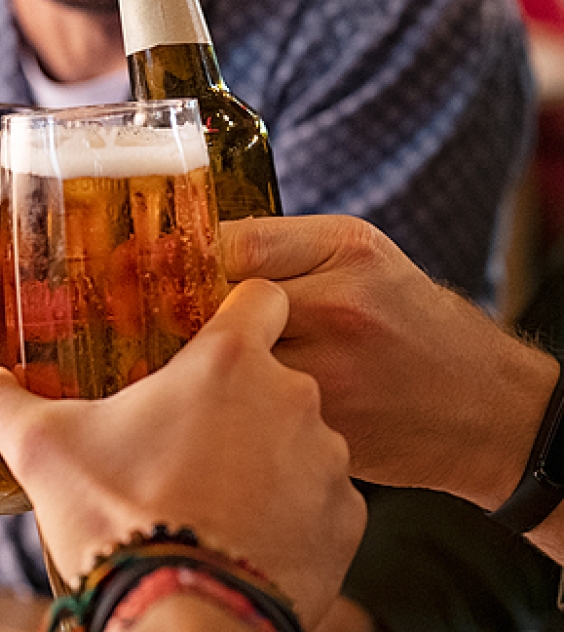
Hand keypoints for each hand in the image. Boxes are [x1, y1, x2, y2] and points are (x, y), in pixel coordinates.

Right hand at [0, 279, 364, 630]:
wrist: (182, 621)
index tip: (214, 335)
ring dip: (270, 455)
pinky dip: (295, 511)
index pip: (260, 296)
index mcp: (229, 361)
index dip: (239, 309)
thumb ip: (8, 403)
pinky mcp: (346, 520)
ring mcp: (327, 460)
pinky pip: (323, 498)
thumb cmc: (118, 521)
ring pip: (302, 436)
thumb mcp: (46, 450)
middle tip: (194, 437)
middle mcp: (292, 396)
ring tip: (219, 493)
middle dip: (243, 399)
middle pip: (275, 374)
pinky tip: (250, 534)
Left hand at [221, 215, 557, 509]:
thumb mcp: (361, 254)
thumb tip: (200, 252)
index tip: (194, 276)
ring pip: (233, 366)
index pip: (232, 245)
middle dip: (206, 318)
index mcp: (345, 251)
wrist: (482, 405)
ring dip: (221, 368)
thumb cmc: (410, 319)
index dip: (203, 262)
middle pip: (227, 306)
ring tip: (230, 368)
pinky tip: (257, 405)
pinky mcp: (325, 431)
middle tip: (205, 326)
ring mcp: (333, 375)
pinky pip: (255, 412)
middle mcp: (339, 307)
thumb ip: (285, 246)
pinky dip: (245, 409)